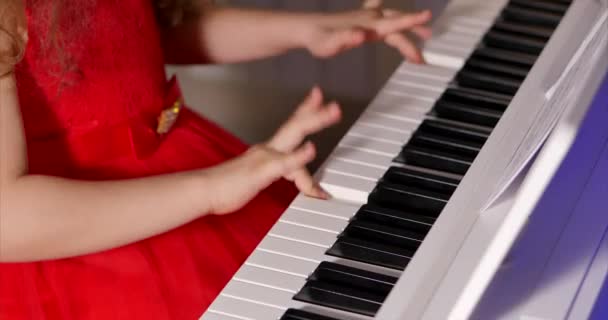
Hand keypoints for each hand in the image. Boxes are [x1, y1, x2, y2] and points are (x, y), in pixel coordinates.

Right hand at [206, 87, 340, 213]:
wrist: (204, 190)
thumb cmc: (228, 187)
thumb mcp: (263, 182)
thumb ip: (287, 178)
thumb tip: (308, 186)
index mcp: (268, 150)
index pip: (290, 127)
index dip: (306, 110)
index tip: (318, 96)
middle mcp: (268, 148)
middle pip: (296, 124)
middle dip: (317, 111)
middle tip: (335, 102)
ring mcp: (265, 156)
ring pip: (295, 133)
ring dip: (316, 120)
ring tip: (333, 110)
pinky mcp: (261, 170)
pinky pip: (284, 162)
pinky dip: (300, 155)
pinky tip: (312, 148)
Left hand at [305, 0, 431, 62]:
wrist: (306, 29)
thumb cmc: (317, 38)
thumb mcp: (331, 44)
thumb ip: (346, 38)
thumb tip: (361, 35)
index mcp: (367, 26)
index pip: (394, 24)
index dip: (411, 22)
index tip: (426, 16)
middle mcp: (369, 19)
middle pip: (398, 23)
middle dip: (414, 34)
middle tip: (424, 50)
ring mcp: (365, 18)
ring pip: (393, 19)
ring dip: (409, 26)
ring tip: (424, 34)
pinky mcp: (360, 20)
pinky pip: (381, 14)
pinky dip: (390, 15)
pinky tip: (391, 14)